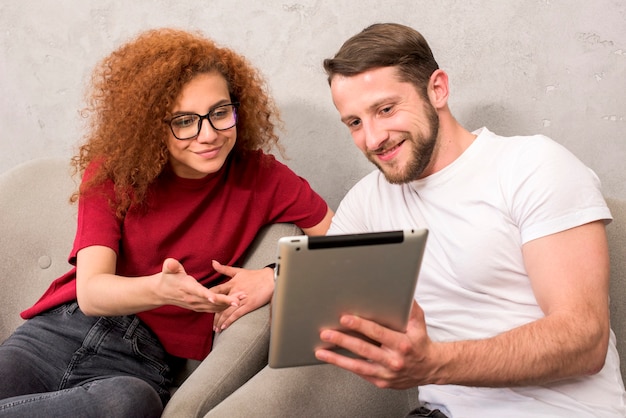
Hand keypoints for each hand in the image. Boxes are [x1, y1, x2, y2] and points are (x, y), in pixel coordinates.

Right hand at [159, 258, 241, 311]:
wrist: (161, 293)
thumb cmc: (168, 278)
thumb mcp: (168, 269)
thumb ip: (171, 266)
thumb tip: (171, 263)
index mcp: (187, 288)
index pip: (199, 292)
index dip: (208, 295)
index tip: (216, 298)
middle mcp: (193, 299)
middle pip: (212, 301)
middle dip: (227, 300)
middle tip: (241, 298)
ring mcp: (196, 305)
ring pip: (215, 307)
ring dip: (229, 304)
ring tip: (243, 299)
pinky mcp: (199, 308)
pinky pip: (213, 310)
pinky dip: (224, 308)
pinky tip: (234, 305)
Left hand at [209, 260, 274, 331]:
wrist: (270, 279)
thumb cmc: (254, 275)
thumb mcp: (238, 270)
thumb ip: (224, 268)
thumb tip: (212, 262)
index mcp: (231, 283)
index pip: (216, 291)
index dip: (207, 297)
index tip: (200, 303)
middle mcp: (234, 292)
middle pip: (219, 304)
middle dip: (212, 313)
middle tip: (207, 321)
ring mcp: (241, 300)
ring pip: (226, 312)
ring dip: (219, 321)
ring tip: (215, 328)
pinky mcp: (248, 305)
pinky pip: (236, 315)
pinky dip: (229, 321)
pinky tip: (224, 327)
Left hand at [315, 300, 434, 388]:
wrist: (430, 368)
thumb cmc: (420, 343)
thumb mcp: (419, 323)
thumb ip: (409, 307)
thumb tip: (401, 292)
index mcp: (402, 344)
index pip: (377, 333)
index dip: (360, 325)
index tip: (346, 319)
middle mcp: (393, 360)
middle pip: (363, 349)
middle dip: (342, 340)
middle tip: (327, 334)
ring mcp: (386, 373)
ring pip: (357, 366)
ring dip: (337, 359)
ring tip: (322, 351)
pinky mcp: (381, 382)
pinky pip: (360, 373)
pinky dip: (346, 366)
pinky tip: (334, 359)